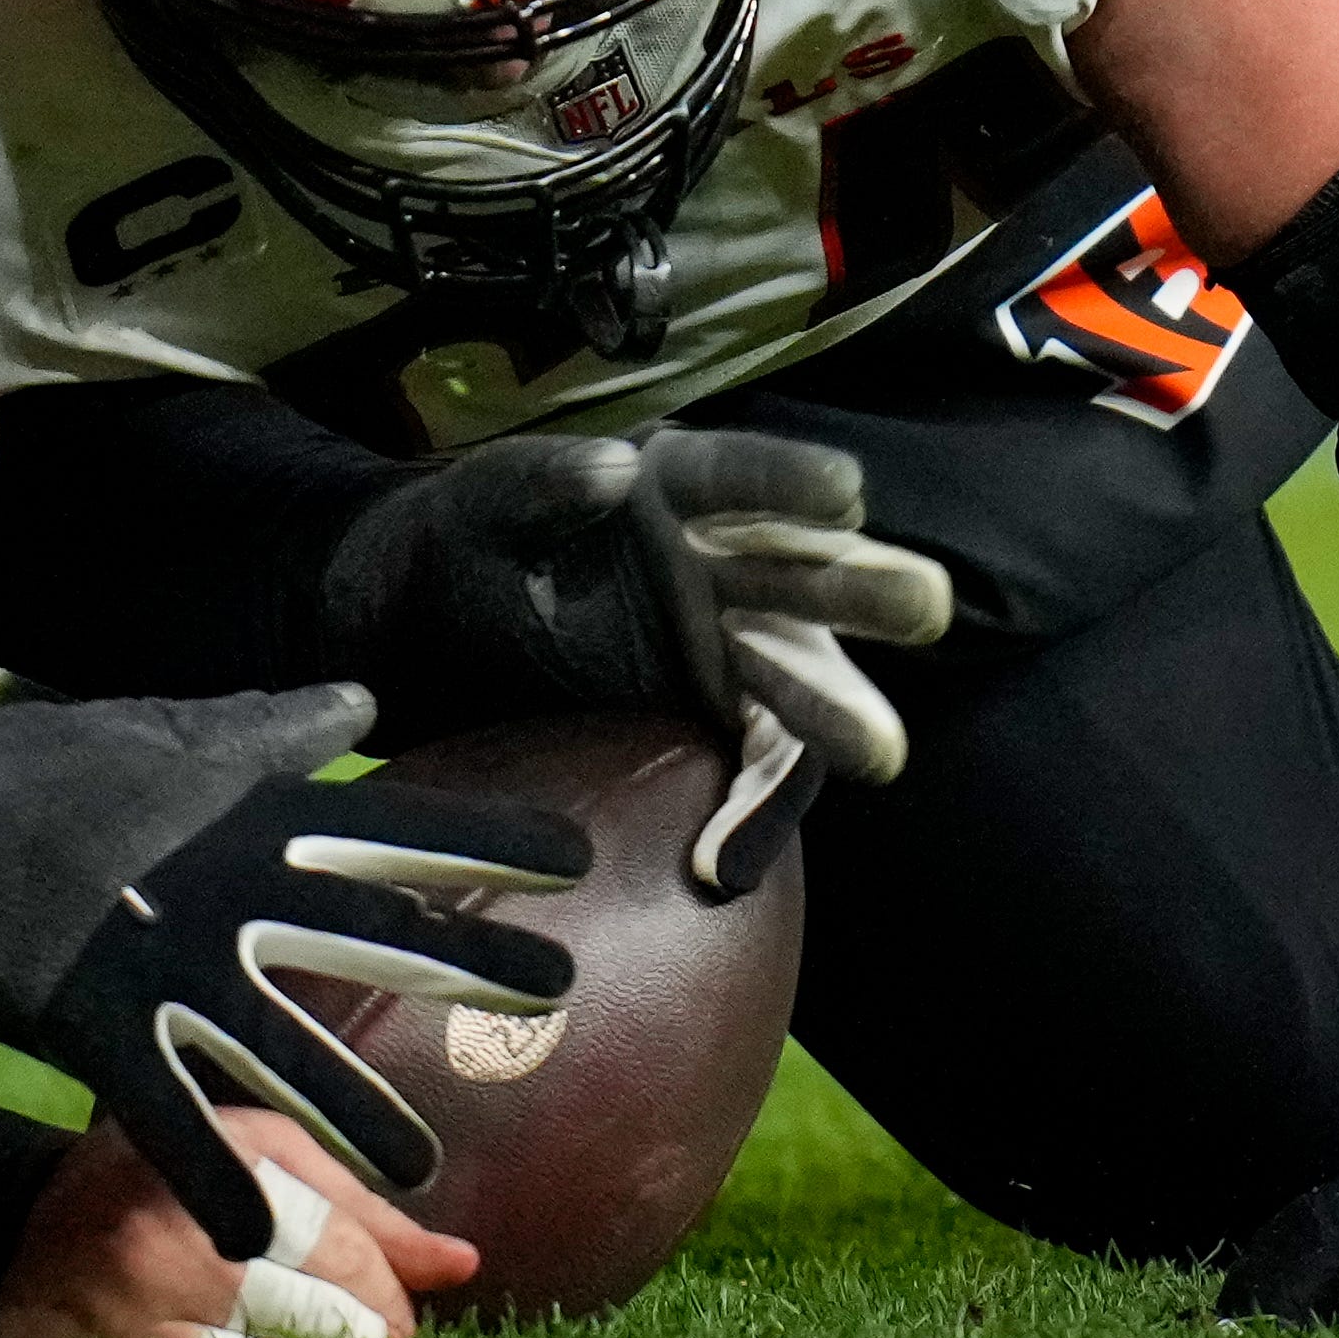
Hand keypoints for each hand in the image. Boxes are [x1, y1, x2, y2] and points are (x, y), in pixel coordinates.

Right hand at [0, 675, 586, 1262]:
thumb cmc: (46, 772)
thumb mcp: (170, 737)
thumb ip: (272, 733)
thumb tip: (363, 702)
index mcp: (245, 809)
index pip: (394, 822)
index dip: (488, 839)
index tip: (577, 856)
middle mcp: (223, 882)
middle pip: (374, 928)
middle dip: (471, 959)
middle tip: (561, 987)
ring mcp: (163, 959)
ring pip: (285, 1051)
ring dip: (356, 1116)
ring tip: (426, 1174)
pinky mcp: (97, 1022)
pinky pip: (170, 1119)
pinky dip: (214, 1179)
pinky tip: (260, 1236)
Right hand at [0, 1109, 476, 1337]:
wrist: (10, 1232)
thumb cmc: (153, 1182)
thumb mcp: (250, 1154)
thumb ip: (356, 1206)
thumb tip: (462, 1264)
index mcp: (208, 1165)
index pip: (343, 1257)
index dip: (388, 1303)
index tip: (395, 1323)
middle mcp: (161, 1247)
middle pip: (320, 1332)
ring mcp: (124, 1329)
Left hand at [321, 426, 951, 891]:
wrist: (418, 623)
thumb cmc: (458, 537)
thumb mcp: (478, 500)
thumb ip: (539, 480)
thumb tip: (618, 471)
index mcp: (679, 483)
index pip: (743, 476)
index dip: (791, 482)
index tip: (843, 493)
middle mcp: (727, 561)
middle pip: (811, 575)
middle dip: (867, 588)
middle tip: (920, 604)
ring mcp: (730, 644)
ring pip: (804, 680)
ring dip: (842, 713)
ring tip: (879, 750)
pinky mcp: (713, 719)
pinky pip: (753, 768)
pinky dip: (751, 815)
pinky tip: (725, 866)